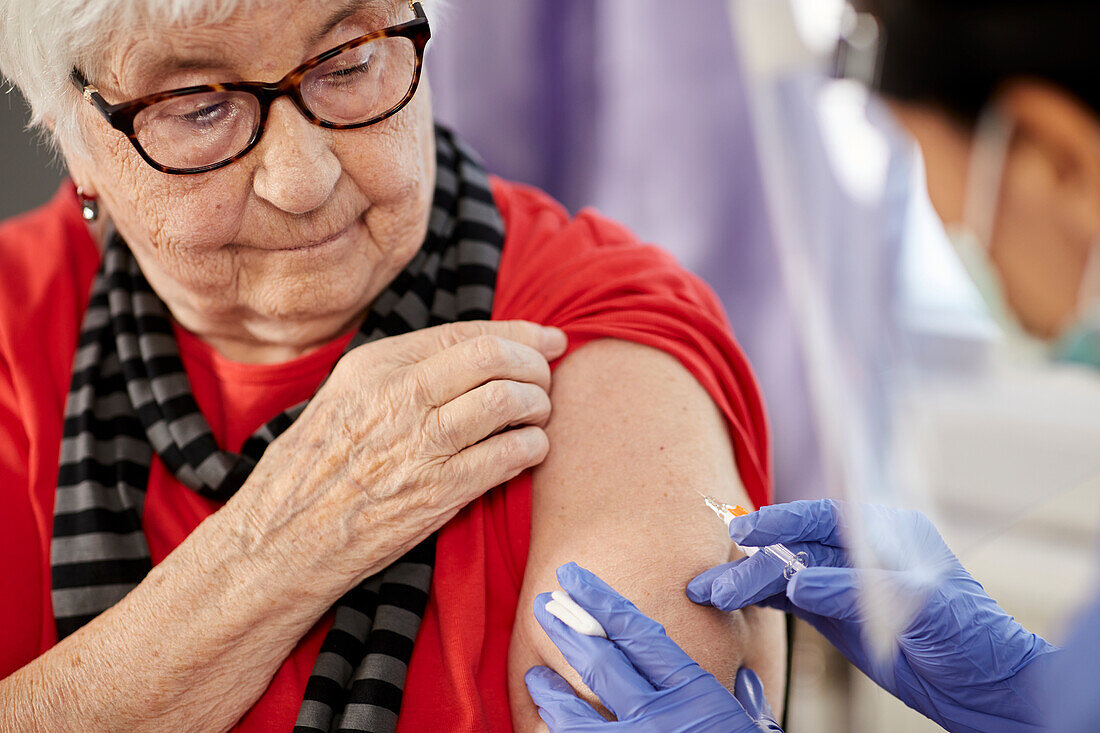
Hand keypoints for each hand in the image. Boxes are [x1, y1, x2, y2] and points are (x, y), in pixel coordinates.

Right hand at [232, 320, 566, 593]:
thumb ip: (400, 374)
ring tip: (538, 417)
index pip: (467, 333)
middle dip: (536, 366)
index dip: (520, 333)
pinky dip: (533, 447)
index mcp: (375, 366)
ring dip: (539, 406)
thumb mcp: (343, 399)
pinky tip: (529, 450)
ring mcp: (420, 444)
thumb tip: (471, 356)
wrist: (280, 543)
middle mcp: (399, 396)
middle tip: (546, 380)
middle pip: (495, 358)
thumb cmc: (312, 472)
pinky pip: (509, 454)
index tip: (548, 340)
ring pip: (509, 400)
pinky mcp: (439, 491)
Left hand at [524, 563, 782, 731]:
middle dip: (565, 629)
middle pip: (599, 663)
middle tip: (543, 605)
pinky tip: (548, 723)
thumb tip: (744, 679)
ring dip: (549, 691)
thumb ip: (743, 697)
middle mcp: (660, 719)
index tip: (573, 576)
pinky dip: (557, 731)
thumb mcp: (750, 725)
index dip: (600, 599)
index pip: (637, 632)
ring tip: (535, 677)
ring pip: (573, 715)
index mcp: (695, 693)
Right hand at [687, 500, 1056, 732]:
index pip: (823, 518)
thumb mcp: (919, 605)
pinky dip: (761, 599)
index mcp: (886, 531)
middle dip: (751, 563)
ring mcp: (844, 583)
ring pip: (785, 573)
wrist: (988, 686)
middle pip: (794, 547)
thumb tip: (797, 580)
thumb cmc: (971, 635)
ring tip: (706, 593)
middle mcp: (859, 551)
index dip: (780, 522)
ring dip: (747, 582)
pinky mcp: (835, 614)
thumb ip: (855, 588)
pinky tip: (734, 601)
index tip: (744, 532)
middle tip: (712, 583)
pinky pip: (790, 600)